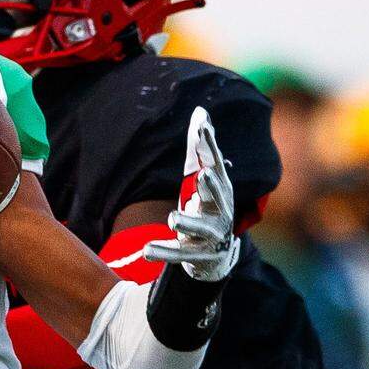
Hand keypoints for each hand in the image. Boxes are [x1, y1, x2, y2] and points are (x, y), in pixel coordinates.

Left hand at [144, 107, 239, 281]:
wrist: (216, 256)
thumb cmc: (208, 207)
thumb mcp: (205, 179)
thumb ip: (201, 149)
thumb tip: (201, 112)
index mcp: (222, 191)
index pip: (217, 166)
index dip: (210, 148)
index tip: (202, 129)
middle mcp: (221, 212)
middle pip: (218, 198)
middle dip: (211, 187)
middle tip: (202, 175)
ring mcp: (211, 236)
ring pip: (199, 229)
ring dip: (187, 222)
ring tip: (173, 218)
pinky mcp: (197, 256)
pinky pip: (179, 254)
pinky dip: (164, 252)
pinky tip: (147, 249)